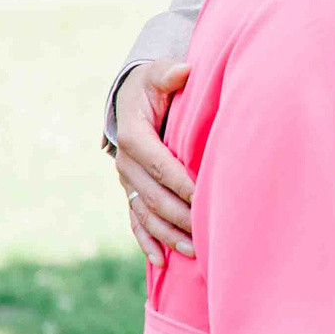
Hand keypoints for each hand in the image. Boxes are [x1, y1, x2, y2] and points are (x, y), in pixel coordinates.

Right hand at [114, 61, 194, 260]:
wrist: (132, 98)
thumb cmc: (152, 85)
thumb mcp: (157, 74)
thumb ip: (168, 75)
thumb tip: (183, 71)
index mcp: (133, 134)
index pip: (157, 162)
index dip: (180, 180)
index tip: (204, 196)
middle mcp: (126, 163)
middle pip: (154, 195)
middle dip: (182, 215)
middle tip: (208, 232)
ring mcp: (127, 181)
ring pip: (147, 213)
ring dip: (169, 234)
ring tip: (195, 251)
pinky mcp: (132, 192)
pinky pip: (136, 221)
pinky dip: (147, 242)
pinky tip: (161, 262)